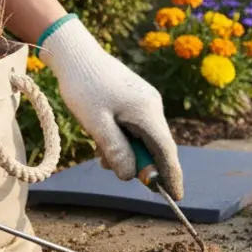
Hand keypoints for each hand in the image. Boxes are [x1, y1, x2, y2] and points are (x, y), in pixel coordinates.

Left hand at [37, 15, 183, 200]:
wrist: (76, 54)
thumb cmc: (84, 87)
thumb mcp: (96, 124)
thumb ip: (116, 151)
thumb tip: (131, 176)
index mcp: (147, 112)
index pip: (166, 152)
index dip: (171, 176)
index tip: (175, 197)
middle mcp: (153, 106)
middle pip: (155, 146)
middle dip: (137, 163)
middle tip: (108, 164)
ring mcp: (146, 101)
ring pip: (143, 137)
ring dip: (125, 150)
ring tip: (97, 145)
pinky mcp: (136, 98)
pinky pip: (136, 127)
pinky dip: (122, 138)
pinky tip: (101, 133)